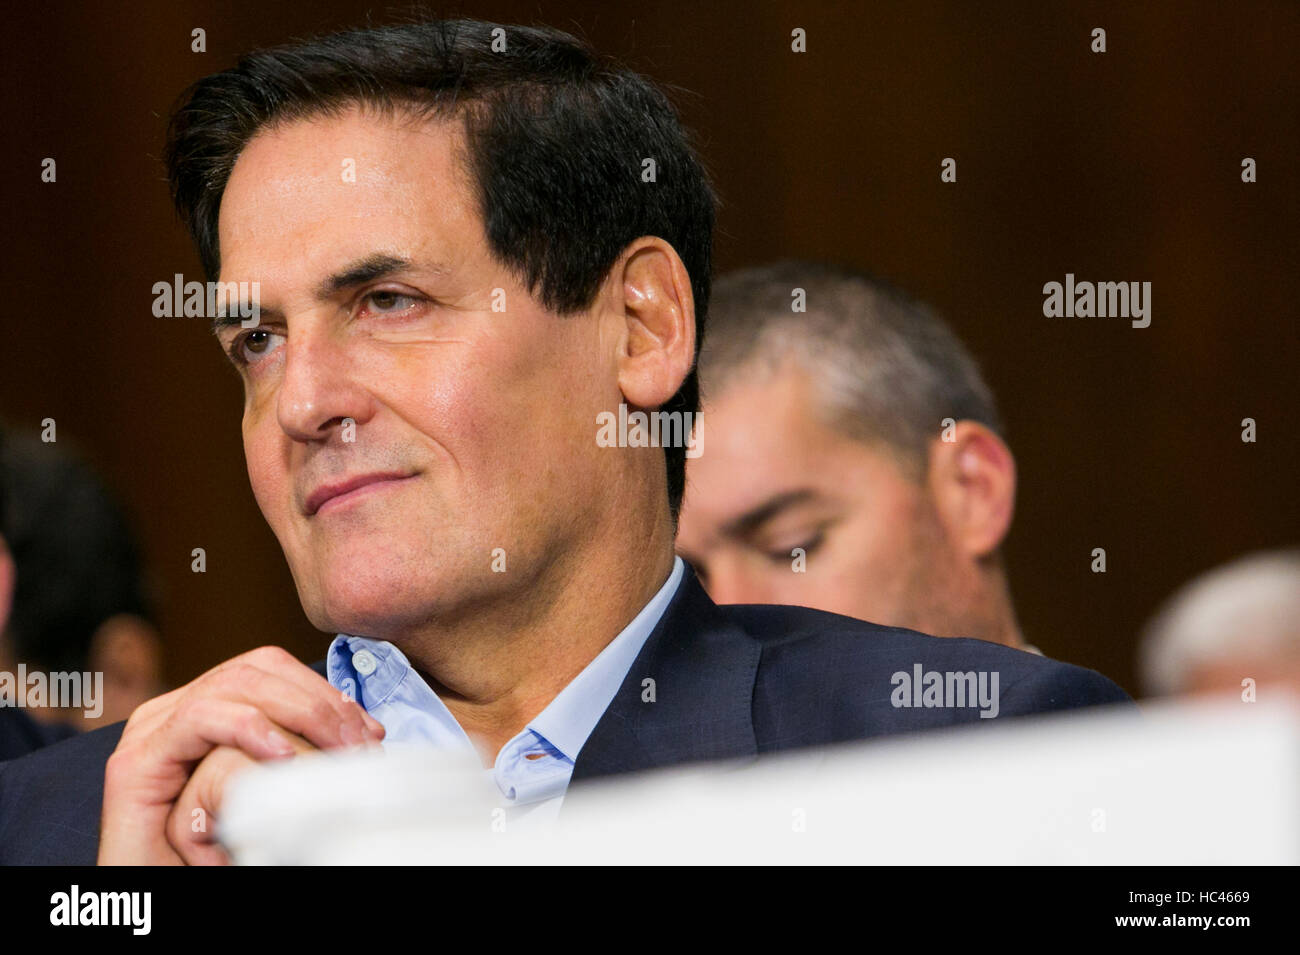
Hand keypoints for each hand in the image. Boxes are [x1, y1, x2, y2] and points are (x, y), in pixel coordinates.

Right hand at [98, 646, 383, 864]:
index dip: (325, 692)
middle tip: (359, 744)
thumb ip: (306, 748)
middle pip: (257, 670)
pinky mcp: (135, 763)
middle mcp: (174, 711)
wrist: (160, 900)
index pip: (273, 670)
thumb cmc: (220, 854)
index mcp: (208, 710)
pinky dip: (249, 727)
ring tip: (336, 752)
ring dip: (300, 712)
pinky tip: (284, 755)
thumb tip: (368, 728)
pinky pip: (199, 718)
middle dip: (320, 701)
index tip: (369, 731)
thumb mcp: (275, 788)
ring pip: (235, 685)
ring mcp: (151, 732)